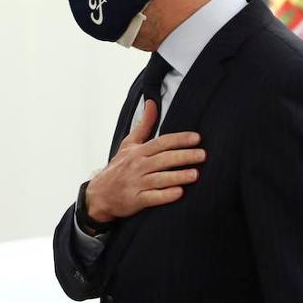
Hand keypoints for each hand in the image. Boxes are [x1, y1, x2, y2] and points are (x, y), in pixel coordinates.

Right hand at [84, 100, 205, 225]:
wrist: (100, 193)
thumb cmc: (119, 167)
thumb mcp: (128, 144)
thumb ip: (143, 125)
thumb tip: (152, 102)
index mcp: (138, 151)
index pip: (161, 142)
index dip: (179, 139)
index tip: (196, 138)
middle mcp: (137, 166)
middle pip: (163, 159)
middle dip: (183, 156)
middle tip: (202, 155)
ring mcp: (136, 183)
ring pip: (159, 178)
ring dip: (177, 176)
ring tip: (195, 174)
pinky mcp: (136, 200)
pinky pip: (152, 198)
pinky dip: (165, 195)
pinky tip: (179, 193)